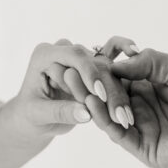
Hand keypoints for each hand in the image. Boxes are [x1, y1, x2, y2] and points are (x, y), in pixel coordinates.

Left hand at [9, 37, 138, 136]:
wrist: (35, 118)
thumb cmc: (31, 116)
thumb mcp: (39, 116)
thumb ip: (61, 111)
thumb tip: (86, 114)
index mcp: (45, 55)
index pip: (72, 57)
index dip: (88, 73)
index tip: (99, 95)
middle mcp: (63, 50)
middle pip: (92, 62)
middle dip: (107, 88)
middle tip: (119, 113)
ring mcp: (79, 54)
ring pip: (105, 66)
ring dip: (118, 89)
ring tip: (127, 115)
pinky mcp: (91, 62)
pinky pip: (110, 54)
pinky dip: (124, 54)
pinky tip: (137, 52)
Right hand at [87, 48, 167, 167]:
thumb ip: (147, 63)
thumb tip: (113, 63)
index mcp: (151, 85)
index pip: (117, 77)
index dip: (100, 69)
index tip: (82, 58)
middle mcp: (144, 107)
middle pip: (108, 96)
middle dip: (89, 86)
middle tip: (69, 74)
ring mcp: (143, 128)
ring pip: (110, 116)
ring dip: (92, 103)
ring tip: (75, 87)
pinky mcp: (145, 149)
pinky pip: (119, 135)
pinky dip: (105, 121)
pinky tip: (94, 106)